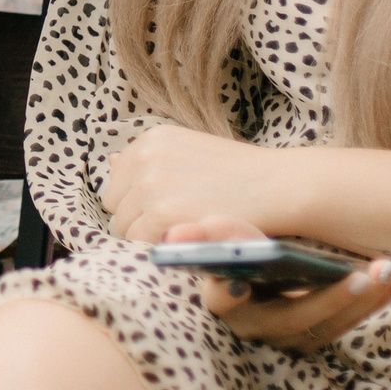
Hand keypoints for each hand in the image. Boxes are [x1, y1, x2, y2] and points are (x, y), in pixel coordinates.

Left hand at [104, 123, 293, 241]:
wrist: (280, 185)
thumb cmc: (241, 175)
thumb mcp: (191, 153)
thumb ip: (151, 160)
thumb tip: (110, 161)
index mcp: (150, 140)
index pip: (119, 182)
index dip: (141, 203)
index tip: (171, 209)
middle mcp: (144, 157)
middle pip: (117, 206)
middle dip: (141, 219)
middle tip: (180, 225)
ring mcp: (149, 184)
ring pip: (125, 228)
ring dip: (149, 236)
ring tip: (186, 232)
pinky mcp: (160, 212)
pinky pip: (139, 244)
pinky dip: (160, 249)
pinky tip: (189, 241)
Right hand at [167, 215, 390, 352]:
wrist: (261, 266)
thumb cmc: (237, 250)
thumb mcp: (223, 238)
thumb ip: (210, 235)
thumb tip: (180, 234)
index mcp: (223, 302)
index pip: (220, 303)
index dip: (227, 297)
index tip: (237, 284)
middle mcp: (255, 327)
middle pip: (292, 320)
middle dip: (330, 299)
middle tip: (361, 277)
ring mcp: (287, 336)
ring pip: (327, 327)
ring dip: (361, 302)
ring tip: (387, 271)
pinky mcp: (314, 334)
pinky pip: (345, 324)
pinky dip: (371, 302)